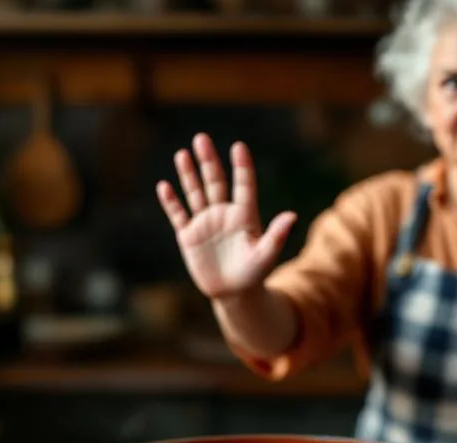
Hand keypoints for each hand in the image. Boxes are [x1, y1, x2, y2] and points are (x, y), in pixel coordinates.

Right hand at [156, 134, 297, 299]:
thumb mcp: (266, 256)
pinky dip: (171, 202)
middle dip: (208, 161)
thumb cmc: (254, 274)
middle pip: (215, 182)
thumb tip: (292, 216)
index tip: (238, 146)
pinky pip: (178, 215)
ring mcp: (205, 223)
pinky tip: (164, 186)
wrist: (234, 292)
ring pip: (196, 193)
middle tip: (202, 138)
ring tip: (182, 153)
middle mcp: (224, 214)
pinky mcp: (189, 236)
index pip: (243, 185)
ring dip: (189, 174)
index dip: (242, 167)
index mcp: (244, 215)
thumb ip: (276, 235)